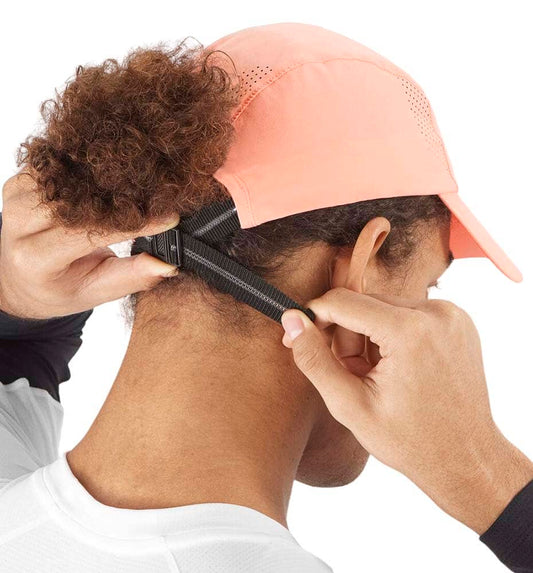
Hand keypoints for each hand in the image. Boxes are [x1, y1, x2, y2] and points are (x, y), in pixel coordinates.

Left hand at [0, 172, 179, 318]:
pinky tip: (117, 170)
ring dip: (110, 176)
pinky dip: (92, 166)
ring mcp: (17, 197)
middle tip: (163, 195)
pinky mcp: (22, 180)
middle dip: (125, 195)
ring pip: (70, 175)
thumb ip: (132, 276)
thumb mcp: (97, 291)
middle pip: (80, 199)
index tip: (169, 218)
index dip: (133, 225)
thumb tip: (167, 263)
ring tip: (146, 181)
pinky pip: (60, 164)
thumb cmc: (60, 287)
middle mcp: (18, 223)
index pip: (89, 232)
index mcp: (34, 258)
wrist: (22, 278)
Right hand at [281, 288, 532, 533]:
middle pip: (364, 304)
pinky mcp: (457, 320)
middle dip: (347, 335)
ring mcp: (451, 315)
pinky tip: (397, 368)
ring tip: (379, 377)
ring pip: (384, 307)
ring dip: (370, 336)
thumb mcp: (349, 405)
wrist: (466, 458)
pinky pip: (408, 314)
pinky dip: (393, 334)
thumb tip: (291, 319)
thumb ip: (314, 358)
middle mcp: (436, 313)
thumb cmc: (410, 441)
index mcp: (409, 332)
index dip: (314, 317)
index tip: (300, 337)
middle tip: (352, 375)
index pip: (342, 301)